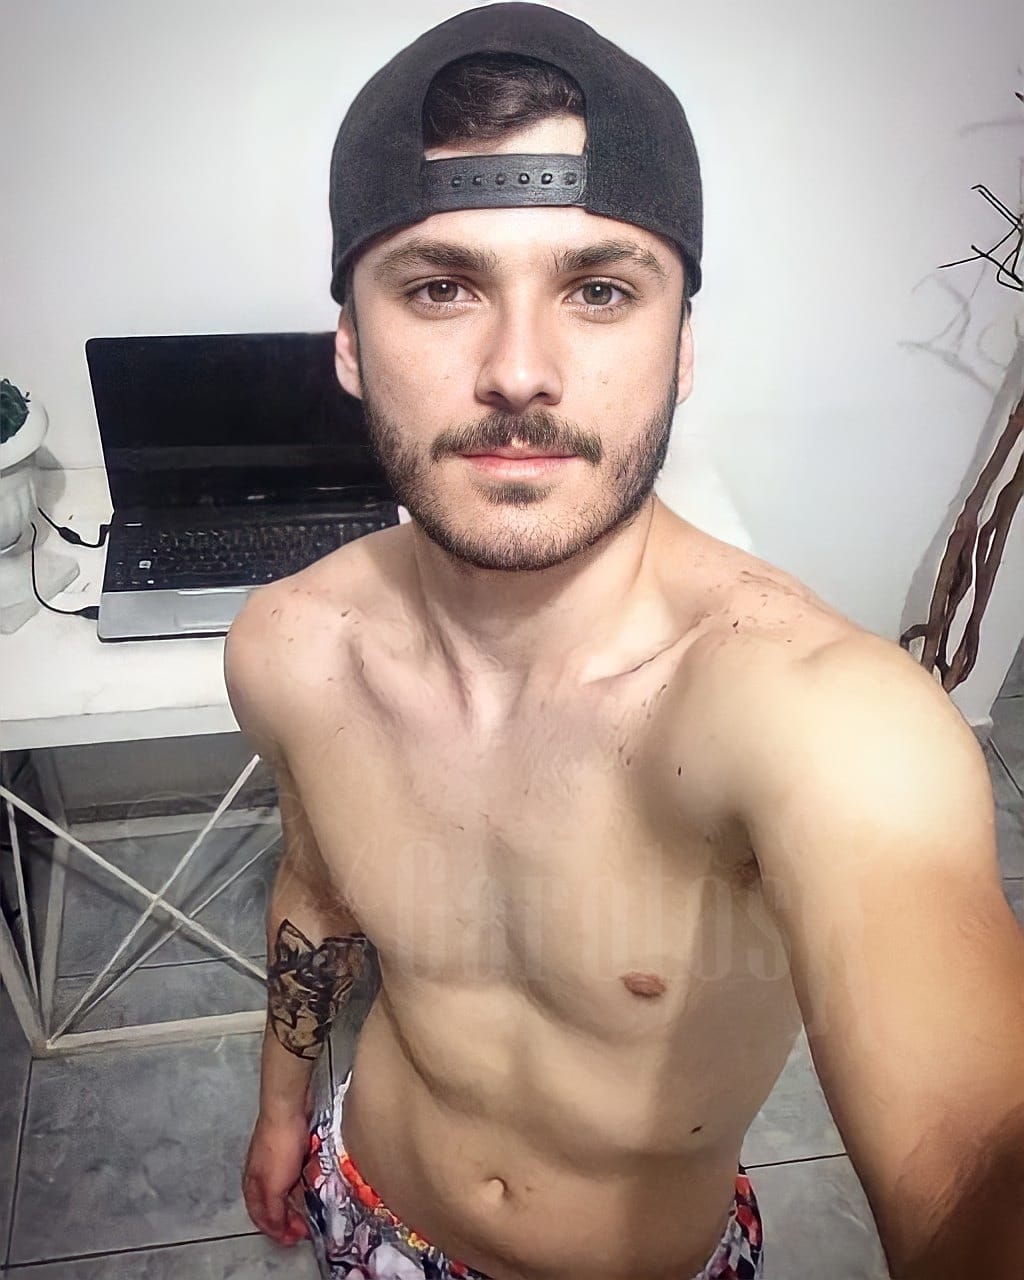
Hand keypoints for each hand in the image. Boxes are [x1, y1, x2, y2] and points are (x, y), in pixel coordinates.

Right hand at [242, 1108, 311, 1245]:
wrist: (289, 1109)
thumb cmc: (279, 1144)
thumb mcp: (274, 1186)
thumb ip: (273, 1208)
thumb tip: (276, 1225)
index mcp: (252, 1185)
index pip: (260, 1217)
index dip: (275, 1231)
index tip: (291, 1238)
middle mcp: (260, 1174)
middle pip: (271, 1204)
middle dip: (286, 1218)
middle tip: (302, 1226)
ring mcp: (274, 1159)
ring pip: (283, 1188)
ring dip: (294, 1200)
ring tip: (308, 1208)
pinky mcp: (289, 1147)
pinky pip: (295, 1172)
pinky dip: (301, 1181)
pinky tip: (311, 1182)